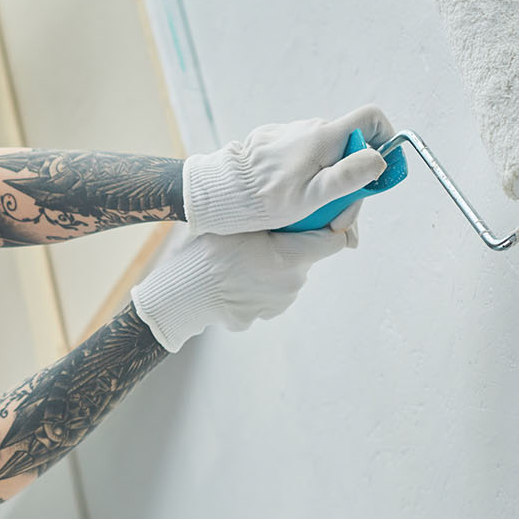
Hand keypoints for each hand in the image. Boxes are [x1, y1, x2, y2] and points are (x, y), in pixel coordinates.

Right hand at [128, 227, 350, 352]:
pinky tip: (236, 275)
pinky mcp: (264, 314)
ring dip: (275, 263)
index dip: (333, 224)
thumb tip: (302, 205)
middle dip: (293, 243)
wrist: (183, 295)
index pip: (336, 239)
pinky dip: (260, 282)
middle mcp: (293, 283)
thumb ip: (278, 215)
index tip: (323, 215)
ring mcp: (280, 302)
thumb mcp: (242, 222)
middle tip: (263, 234)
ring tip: (243, 256)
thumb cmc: (209, 253)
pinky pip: (271, 292)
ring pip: (289, 274)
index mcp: (293, 256)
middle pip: (308, 255)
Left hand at [181, 104, 393, 234]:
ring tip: (313, 215)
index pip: (372, 119)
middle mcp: (311, 128)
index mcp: (325, 136)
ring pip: (327, 158)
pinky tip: (293, 202)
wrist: (222, 192)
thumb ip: (349, 176)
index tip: (379, 171)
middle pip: (350, 149)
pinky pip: (305, 159)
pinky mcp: (277, 144)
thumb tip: (378, 160)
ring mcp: (293, 134)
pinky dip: (308, 180)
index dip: (386, 140)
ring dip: (329, 187)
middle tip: (340, 219)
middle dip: (353, 183)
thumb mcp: (314, 195)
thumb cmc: (267, 198)